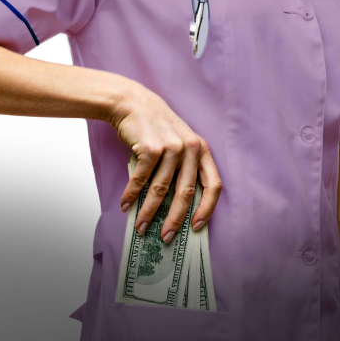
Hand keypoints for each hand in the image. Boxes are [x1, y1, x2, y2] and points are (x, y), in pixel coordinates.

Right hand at [112, 86, 222, 243]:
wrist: (133, 103)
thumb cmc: (156, 129)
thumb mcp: (179, 145)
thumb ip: (184, 169)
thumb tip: (178, 210)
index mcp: (202, 150)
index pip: (214, 185)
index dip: (208, 208)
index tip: (197, 226)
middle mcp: (191, 148)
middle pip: (186, 193)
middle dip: (176, 219)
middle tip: (167, 237)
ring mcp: (171, 147)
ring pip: (161, 189)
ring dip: (149, 212)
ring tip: (142, 227)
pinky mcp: (151, 148)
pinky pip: (141, 179)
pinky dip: (131, 195)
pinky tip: (125, 206)